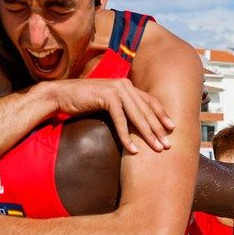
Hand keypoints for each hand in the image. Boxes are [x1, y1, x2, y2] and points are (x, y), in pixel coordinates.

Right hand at [37, 78, 174, 154]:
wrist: (61, 95)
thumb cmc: (83, 101)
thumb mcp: (107, 103)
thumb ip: (121, 107)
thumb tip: (135, 121)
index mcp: (127, 85)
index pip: (150, 101)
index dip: (162, 115)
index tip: (172, 128)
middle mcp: (124, 85)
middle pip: (146, 110)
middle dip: (158, 129)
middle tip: (168, 145)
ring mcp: (116, 89)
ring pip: (137, 116)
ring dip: (148, 134)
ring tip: (156, 148)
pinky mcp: (106, 97)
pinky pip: (120, 120)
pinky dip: (126, 136)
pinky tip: (133, 149)